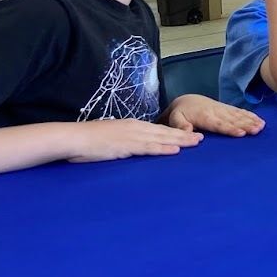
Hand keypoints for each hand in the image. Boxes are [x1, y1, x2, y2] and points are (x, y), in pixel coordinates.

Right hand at [67, 118, 202, 162]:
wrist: (74, 137)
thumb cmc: (89, 140)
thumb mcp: (111, 138)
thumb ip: (124, 141)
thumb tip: (132, 147)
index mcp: (132, 125)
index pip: (158, 129)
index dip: (175, 131)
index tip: (190, 133)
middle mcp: (135, 128)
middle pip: (165, 132)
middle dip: (184, 135)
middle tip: (201, 139)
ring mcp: (132, 136)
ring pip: (161, 138)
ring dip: (180, 141)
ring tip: (196, 143)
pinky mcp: (126, 145)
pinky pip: (148, 148)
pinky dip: (163, 148)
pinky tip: (175, 150)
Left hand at [165, 94, 264, 136]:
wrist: (186, 101)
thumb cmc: (180, 113)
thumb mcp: (175, 118)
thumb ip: (181, 125)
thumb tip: (189, 132)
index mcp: (205, 116)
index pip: (219, 124)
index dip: (230, 128)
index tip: (241, 133)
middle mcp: (216, 112)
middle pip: (233, 120)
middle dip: (246, 125)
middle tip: (257, 130)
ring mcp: (223, 110)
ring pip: (239, 115)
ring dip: (251, 121)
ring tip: (261, 126)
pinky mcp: (227, 109)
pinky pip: (240, 112)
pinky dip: (250, 116)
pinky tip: (259, 120)